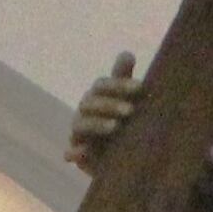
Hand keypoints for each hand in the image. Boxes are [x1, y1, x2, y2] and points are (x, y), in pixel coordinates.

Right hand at [66, 54, 145, 171]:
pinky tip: (80, 153)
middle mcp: (86, 111)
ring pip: (82, 124)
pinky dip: (74, 152)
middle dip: (110, 104)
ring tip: (114, 127)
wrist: (124, 158)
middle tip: (130, 110)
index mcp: (98, 96)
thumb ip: (124, 80)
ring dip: (96, 124)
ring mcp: (79, 133)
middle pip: (91, 103)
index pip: (103, 85)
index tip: (140, 87)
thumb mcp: (129, 101)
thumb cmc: (126, 122)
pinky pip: (72, 152)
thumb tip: (127, 54)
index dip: (119, 85)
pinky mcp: (78, 154)